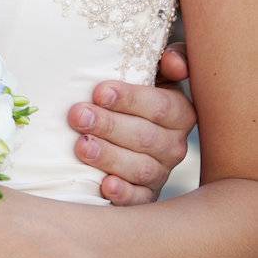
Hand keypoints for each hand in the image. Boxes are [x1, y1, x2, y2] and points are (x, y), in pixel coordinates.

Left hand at [69, 43, 193, 205]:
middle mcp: (173, 145)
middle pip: (145, 137)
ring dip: (109, 157)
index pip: (160, 106)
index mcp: (179, 113)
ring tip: (81, 146)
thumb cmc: (134, 94)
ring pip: (139, 168)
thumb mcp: (154, 71)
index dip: (130, 99)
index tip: (99, 91)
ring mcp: (160, 173)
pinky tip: (104, 186)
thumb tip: (174, 62)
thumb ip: (170, 58)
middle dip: (109, 125)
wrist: (125, 129)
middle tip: (77, 116)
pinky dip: (123, 194)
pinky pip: (138, 199)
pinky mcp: (145, 196)